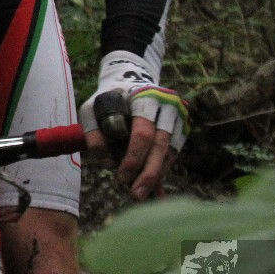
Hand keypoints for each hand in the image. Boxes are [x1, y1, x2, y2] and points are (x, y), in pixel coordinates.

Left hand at [78, 50, 189, 200]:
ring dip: (156, 174)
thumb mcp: (92, 109)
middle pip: (160, 145)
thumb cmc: (108, 99)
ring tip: (142, 192)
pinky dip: (163, 167)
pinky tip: (152, 183)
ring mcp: (178, 114)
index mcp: (144, 97)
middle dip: (148, 174)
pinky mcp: (183, 124)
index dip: (133, 159)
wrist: (131, 79)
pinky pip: (174, 151)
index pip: (142, 134)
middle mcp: (167, 104)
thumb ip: (94, 135)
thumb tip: (109, 163)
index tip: (121, 178)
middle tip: (135, 195)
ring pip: (170, 151)